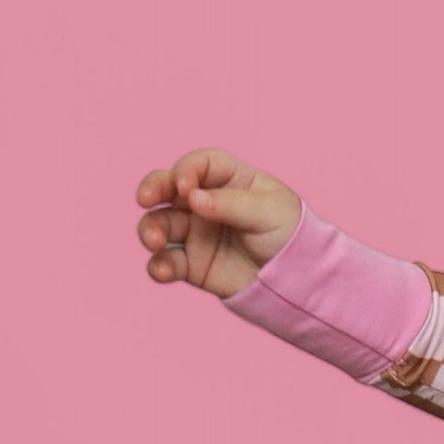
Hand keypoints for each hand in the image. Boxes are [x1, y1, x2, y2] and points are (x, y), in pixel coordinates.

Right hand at [135, 149, 301, 299]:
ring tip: (155, 241)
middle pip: (167, 188)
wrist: (298, 279)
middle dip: (152, 189)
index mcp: (228, 179)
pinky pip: (166, 261)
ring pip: (159, 224)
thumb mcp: (267, 212)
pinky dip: (158, 265)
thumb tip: (192, 197)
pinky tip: (161, 270)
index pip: (199, 165)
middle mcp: (205, 202)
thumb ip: (229, 204)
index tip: (186, 187)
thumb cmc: (289, 234)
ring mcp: (195, 233)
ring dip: (150, 230)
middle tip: (144, 199)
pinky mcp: (191, 264)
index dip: (186, 171)